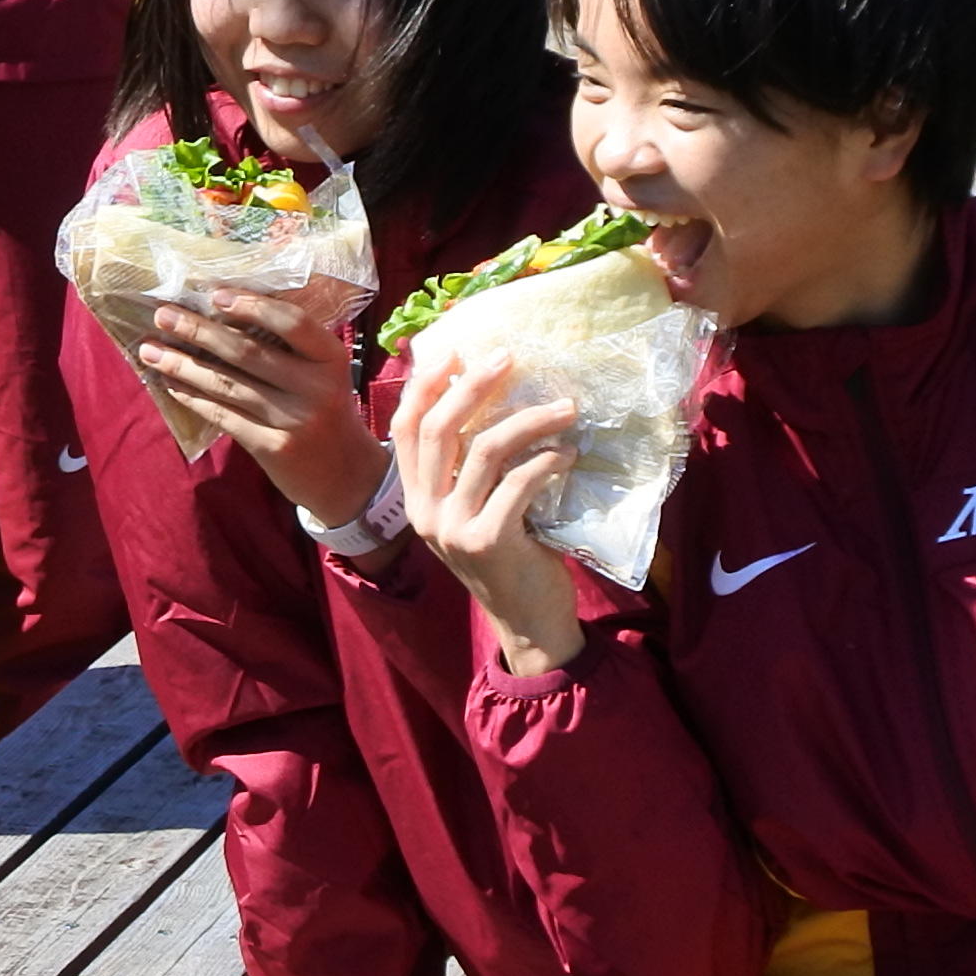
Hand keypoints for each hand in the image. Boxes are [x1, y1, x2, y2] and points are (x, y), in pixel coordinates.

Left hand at [136, 282, 376, 527]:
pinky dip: (193, 397)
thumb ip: (291, 348)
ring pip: (227, 384)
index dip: (252, 305)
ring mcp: (294, 420)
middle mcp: (315, 388)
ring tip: (151, 350)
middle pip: (247, 352)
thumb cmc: (327, 411)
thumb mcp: (324, 374)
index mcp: (331, 358)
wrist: (348, 477)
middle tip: (162, 315)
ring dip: (183, 365)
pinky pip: (224, 416)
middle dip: (198, 331)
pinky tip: (170, 385)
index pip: (292, 322)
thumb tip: (225, 311)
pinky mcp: (273, 448)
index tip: (214, 294)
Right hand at [399, 346, 589, 680]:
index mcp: (415, 499)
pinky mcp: (488, 541)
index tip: (455, 351)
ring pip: (485, 450)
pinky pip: (519, 482)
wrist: (529, 624)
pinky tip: (570, 453)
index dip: (425, 386)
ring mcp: (453, 528)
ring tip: (566, 408)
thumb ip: (469, 469)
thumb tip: (492, 399)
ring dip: (530, 420)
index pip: (405, 429)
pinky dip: (548, 460)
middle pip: (439, 428)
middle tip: (509, 358)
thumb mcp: (474, 511)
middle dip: (473, 385)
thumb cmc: (510, 558)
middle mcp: (425, 512)